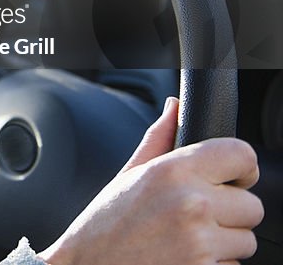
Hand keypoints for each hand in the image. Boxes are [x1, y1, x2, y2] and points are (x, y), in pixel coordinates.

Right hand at [39, 97, 262, 264]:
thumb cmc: (104, 226)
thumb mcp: (127, 176)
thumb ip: (159, 139)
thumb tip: (176, 108)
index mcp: (172, 172)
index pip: (242, 154)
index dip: (241, 168)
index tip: (231, 179)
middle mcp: (191, 204)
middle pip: (253, 206)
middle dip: (230, 214)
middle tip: (192, 219)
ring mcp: (201, 244)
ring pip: (247, 241)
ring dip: (224, 244)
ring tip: (184, 242)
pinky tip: (182, 260)